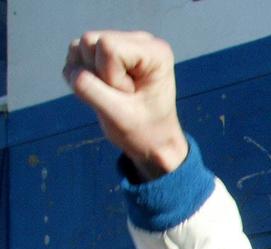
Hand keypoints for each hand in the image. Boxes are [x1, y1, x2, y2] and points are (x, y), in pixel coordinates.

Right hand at [62, 30, 186, 178]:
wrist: (152, 141)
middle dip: (97, 75)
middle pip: (89, 41)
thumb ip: (91, 90)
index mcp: (155, 52)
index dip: (109, 77)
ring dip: (88, 75)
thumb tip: (71, 71)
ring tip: (114, 94)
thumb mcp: (117, 116)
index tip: (130, 96)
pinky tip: (103, 90)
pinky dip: (81, 76)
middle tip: (121, 97)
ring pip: (78, 46)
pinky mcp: (105, 51)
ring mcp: (122, 43)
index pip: (108, 47)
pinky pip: (74, 55)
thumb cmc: (144, 130)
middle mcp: (141, 41)